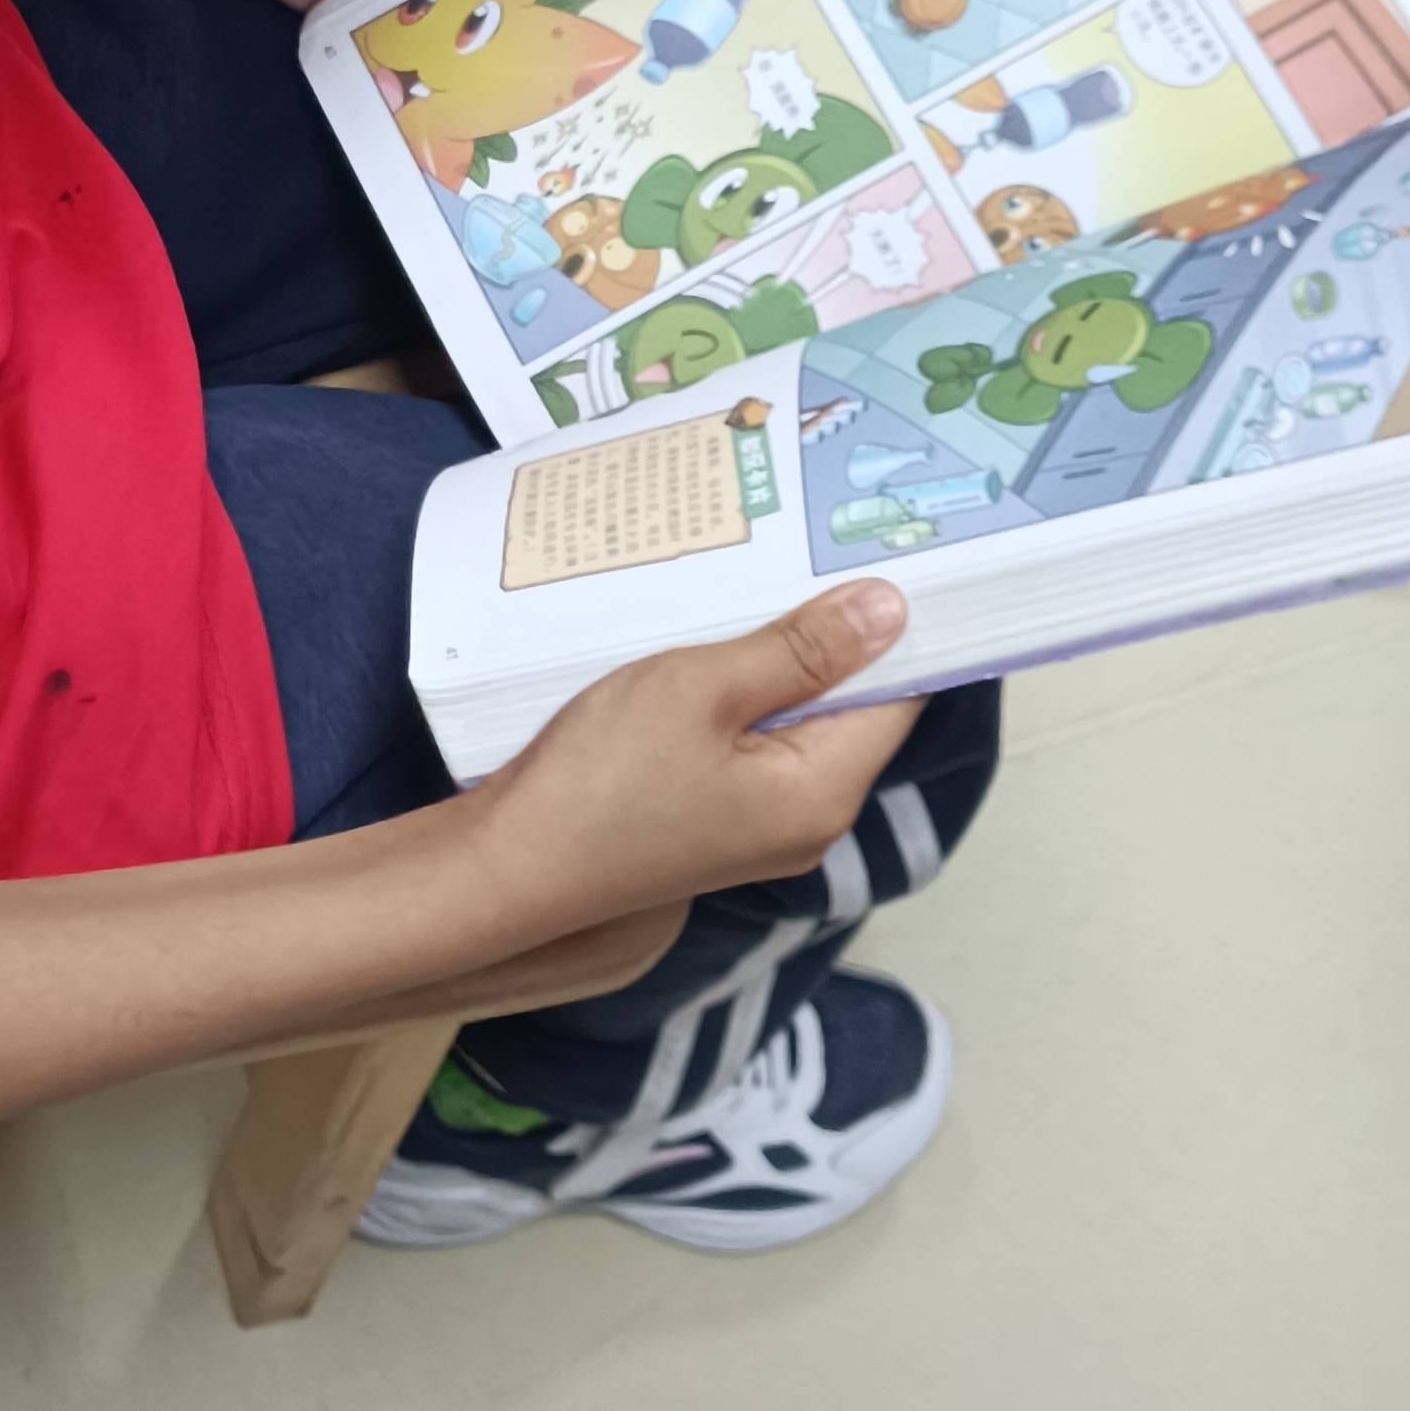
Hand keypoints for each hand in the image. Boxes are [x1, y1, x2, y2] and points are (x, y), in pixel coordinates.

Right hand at [461, 585, 920, 948]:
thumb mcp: (701, 688)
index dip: (900, 622)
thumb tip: (890, 608)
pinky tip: (714, 644)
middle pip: (852, 707)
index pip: (901, 693)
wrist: (508, 867)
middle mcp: (809, 819)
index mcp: (823, 791)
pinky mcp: (717, 820)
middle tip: (815, 543)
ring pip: (799, 721)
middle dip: (835, 633)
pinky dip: (745, 694)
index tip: (886, 549)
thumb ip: (801, 650)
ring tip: (759, 579)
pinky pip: (755, 743)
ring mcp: (762, 826)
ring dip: (782, 659)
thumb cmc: (600, 781)